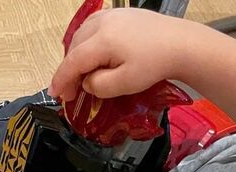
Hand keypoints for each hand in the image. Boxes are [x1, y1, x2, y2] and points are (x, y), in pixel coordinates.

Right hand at [49, 7, 189, 101]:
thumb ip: (100, 86)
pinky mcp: (118, 14)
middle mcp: (101, 23)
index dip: (61, 79)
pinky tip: (92, 55)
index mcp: (102, 40)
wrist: (180, 43)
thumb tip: (86, 83)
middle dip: (69, 70)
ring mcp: (109, 15)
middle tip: (71, 92)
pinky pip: (92, 28)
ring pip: (81, 36)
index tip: (55, 94)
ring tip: (80, 75)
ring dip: (76, 56)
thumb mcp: (126, 84)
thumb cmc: (154, 66)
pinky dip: (86, 43)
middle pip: (75, 47)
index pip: (73, 61)